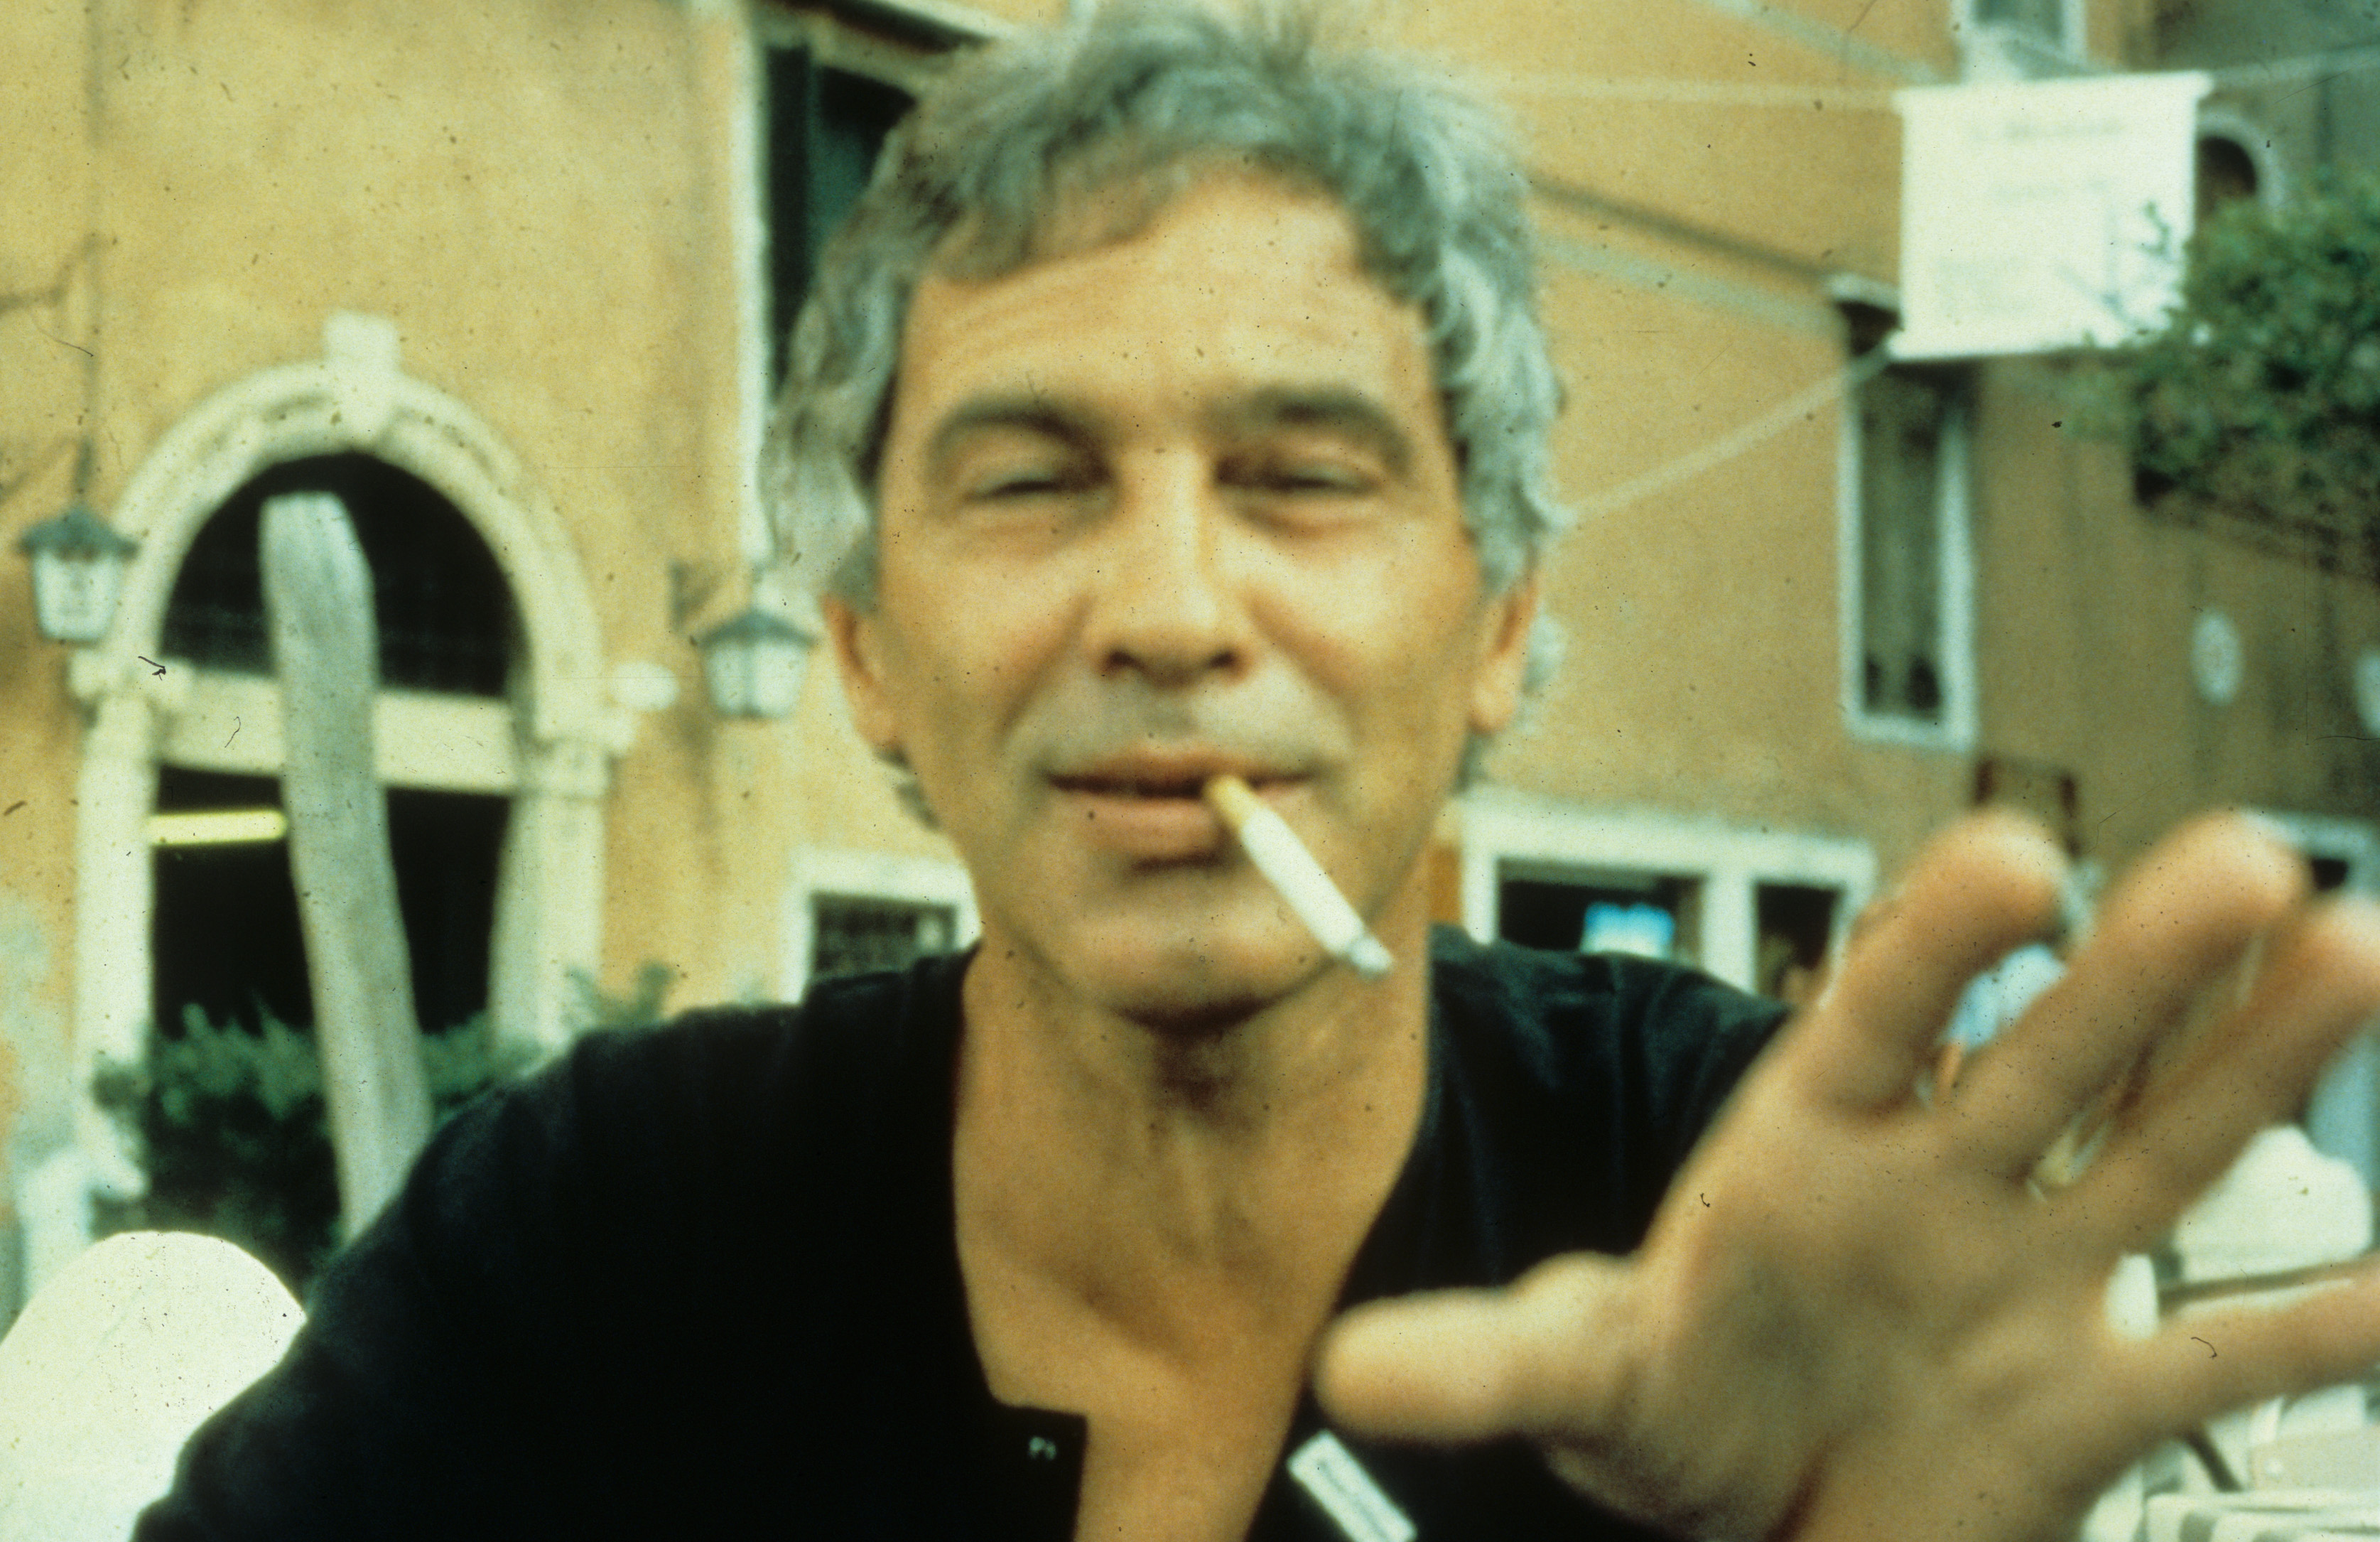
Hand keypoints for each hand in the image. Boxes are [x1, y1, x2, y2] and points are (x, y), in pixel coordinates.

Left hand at [1315, 812, 2379, 1541]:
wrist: (1756, 1500)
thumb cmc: (1673, 1396)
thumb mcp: (1579, 1375)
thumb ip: (1492, 1359)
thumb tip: (1349, 1365)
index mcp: (1808, 1144)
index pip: (1876, 1016)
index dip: (1939, 945)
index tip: (2015, 856)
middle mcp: (1938, 1181)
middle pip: (2046, 1057)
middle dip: (2138, 972)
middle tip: (2242, 859)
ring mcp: (2030, 1276)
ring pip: (2156, 1152)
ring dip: (2256, 1063)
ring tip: (2353, 943)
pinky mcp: (2093, 1395)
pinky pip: (2222, 1358)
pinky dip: (2317, 1332)